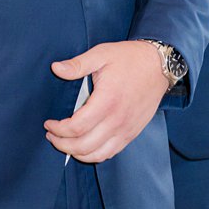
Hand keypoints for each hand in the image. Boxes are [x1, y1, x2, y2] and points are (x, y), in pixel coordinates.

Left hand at [46, 41, 167, 162]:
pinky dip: (95, 154)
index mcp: (107, 101)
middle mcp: (118, 119)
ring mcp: (127, 128)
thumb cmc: (130, 58)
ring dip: (77, 153)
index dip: (58, 130)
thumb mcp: (102, 54)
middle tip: (52, 135)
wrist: (159, 64)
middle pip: (83, 146)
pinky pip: (111, 152)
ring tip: (66, 143)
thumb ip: (78, 64)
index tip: (49, 123)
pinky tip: (86, 146)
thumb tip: (56, 68)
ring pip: (97, 154)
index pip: (76, 128)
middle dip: (62, 144)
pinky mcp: (133, 132)